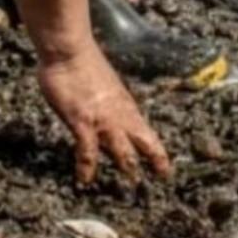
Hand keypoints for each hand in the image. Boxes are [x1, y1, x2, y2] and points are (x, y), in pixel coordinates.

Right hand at [34, 48, 172, 185]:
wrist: (71, 51)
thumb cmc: (83, 66)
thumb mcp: (104, 88)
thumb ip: (109, 104)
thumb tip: (110, 113)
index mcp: (126, 106)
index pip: (147, 132)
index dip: (158, 150)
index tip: (166, 167)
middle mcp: (121, 114)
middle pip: (145, 140)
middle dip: (156, 160)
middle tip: (165, 177)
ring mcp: (104, 119)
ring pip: (123, 148)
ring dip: (128, 167)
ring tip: (132, 186)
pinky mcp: (84, 120)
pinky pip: (88, 150)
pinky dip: (87, 168)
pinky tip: (84, 181)